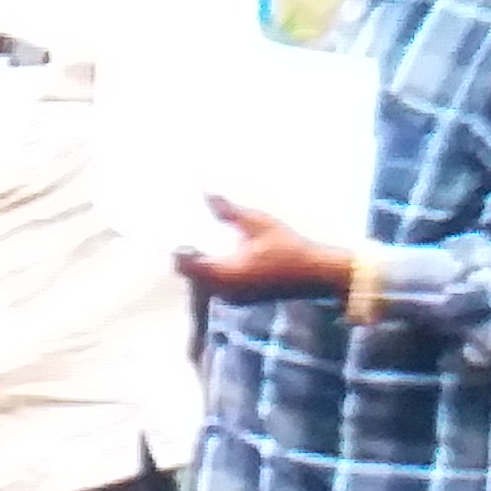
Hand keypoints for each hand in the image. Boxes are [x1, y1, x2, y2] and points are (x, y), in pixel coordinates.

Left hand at [179, 196, 357, 300]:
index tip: (174, 230)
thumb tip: (206, 193)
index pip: (185, 265)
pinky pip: (215, 285)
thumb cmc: (289, 248)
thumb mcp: (258, 224)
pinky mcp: (240, 297)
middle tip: (181, 230)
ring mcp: (231, 297)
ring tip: (196, 238)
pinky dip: (211, 269)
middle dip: (185, 254)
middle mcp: (223, 290)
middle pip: (189, 274)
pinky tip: (215, 251)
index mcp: (224, 275)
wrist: (316, 273)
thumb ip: (229, 211)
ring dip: (197, 263)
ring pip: (202, 281)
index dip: (176, 249)